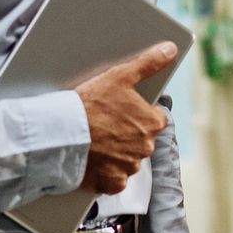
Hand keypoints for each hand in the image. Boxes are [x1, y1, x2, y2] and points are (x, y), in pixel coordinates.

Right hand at [73, 42, 174, 193]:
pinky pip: (114, 179)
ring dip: (117, 153)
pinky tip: (94, 159)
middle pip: (142, 140)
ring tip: (97, 139)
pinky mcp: (111, 183)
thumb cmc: (91, 104)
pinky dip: (106, 172)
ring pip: (128, 159)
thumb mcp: (121, 76)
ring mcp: (128, 167)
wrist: (62, 134)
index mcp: (153, 123)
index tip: (123, 110)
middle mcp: (145, 148)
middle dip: (128, 133)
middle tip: (107, 124)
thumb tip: (170, 50)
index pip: (156, 118)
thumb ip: (149, 63)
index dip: (139, 112)